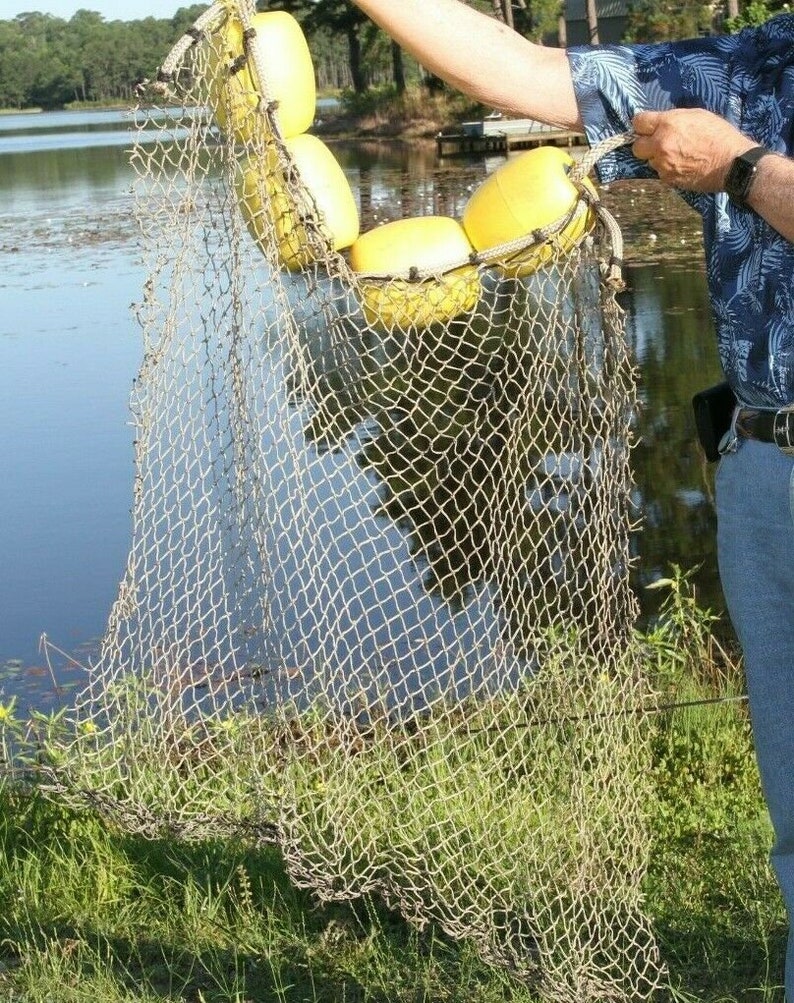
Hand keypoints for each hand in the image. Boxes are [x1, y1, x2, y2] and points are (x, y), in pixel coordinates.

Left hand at [631, 108, 756, 191]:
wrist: (731, 163)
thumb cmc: (719, 135)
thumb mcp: (696, 115)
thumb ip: (673, 119)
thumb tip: (660, 123)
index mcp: (668, 124)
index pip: (638, 122)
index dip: (642, 124)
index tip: (646, 126)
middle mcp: (661, 145)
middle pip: (637, 146)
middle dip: (644, 144)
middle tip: (657, 142)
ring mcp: (663, 165)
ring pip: (649, 161)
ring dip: (658, 157)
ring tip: (676, 154)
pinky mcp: (668, 179)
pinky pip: (660, 172)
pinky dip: (667, 169)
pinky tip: (682, 165)